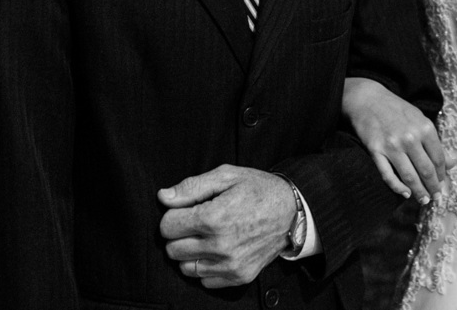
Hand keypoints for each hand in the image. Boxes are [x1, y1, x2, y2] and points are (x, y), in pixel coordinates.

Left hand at [158, 164, 294, 288]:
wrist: (293, 210)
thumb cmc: (259, 189)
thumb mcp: (227, 175)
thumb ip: (192, 186)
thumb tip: (163, 197)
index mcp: (214, 217)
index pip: (167, 226)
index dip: (174, 215)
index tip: (187, 210)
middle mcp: (220, 245)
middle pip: (172, 249)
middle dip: (179, 234)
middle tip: (196, 223)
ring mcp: (230, 264)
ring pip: (185, 268)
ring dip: (191, 253)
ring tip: (207, 237)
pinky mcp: (239, 276)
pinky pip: (205, 280)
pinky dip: (206, 267)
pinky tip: (218, 251)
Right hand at [343, 77, 447, 203]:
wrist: (368, 99)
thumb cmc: (397, 110)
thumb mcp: (420, 120)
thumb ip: (435, 142)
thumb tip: (452, 163)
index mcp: (425, 128)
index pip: (438, 158)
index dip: (442, 174)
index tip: (442, 183)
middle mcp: (410, 138)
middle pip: (426, 170)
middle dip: (433, 187)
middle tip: (436, 197)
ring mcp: (392, 146)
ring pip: (409, 176)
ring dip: (418, 191)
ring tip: (423, 200)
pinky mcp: (375, 151)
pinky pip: (388, 175)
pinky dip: (397, 187)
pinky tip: (405, 193)